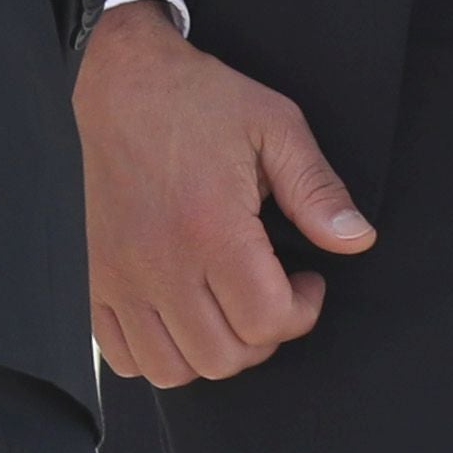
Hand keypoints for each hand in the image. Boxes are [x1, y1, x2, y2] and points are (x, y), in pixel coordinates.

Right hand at [78, 2, 375, 387]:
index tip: (307, 280)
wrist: (117, 82)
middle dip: (264, 336)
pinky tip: (183, 316)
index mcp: (210, 228)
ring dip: (214, 352)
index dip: (303, 312)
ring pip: (173, 370)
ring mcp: (119, 280)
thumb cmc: (198, 100)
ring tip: (230, 308)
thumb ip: (317, 188)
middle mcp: (159, 264)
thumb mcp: (275, 126)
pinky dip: (159, 355)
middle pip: (224, 356)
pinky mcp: (94, 282)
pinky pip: (125, 357)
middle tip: (274, 293)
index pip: (266, 321)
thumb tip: (357, 240)